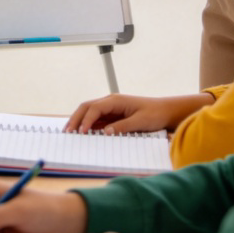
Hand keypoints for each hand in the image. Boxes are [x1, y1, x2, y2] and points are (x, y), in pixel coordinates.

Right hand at [65, 92, 213, 134]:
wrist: (166, 112)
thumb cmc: (155, 114)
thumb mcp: (140, 121)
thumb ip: (123, 126)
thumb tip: (105, 132)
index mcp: (115, 100)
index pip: (95, 108)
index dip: (86, 120)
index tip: (81, 132)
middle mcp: (110, 102)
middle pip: (87, 107)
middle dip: (76, 118)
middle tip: (67, 131)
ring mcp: (111, 108)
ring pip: (89, 112)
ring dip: (79, 121)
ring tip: (70, 132)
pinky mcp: (113, 115)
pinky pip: (96, 119)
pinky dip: (88, 124)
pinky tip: (83, 132)